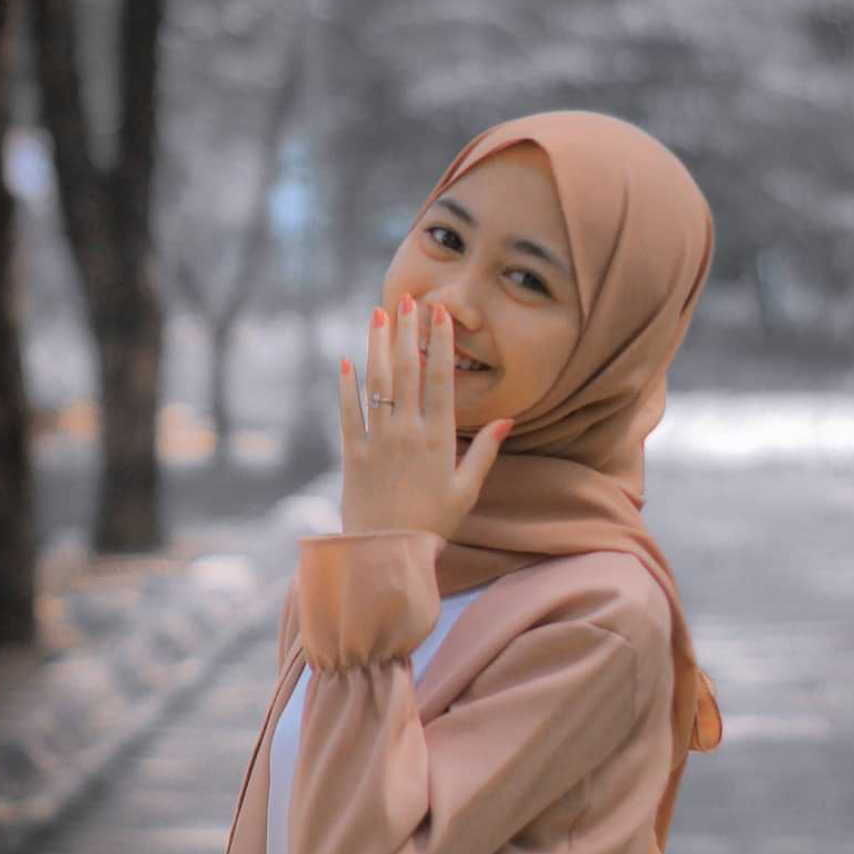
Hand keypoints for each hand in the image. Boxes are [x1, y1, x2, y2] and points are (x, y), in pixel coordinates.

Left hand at [338, 294, 511, 538]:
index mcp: (439, 439)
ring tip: (377, 315)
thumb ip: (485, 452)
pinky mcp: (352, 453)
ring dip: (377, 346)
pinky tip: (345, 360)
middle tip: (407, 299)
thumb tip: (508, 419)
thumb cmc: (433, 523)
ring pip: (377, 383)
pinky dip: (346, 385)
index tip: (440, 314)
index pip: (441, 380)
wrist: (387, 553)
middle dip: (407, 332)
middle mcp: (408, 433)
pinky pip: (348, 412)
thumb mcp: (467, 490)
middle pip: (408, 371)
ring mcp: (378, 441)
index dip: (441, 344)